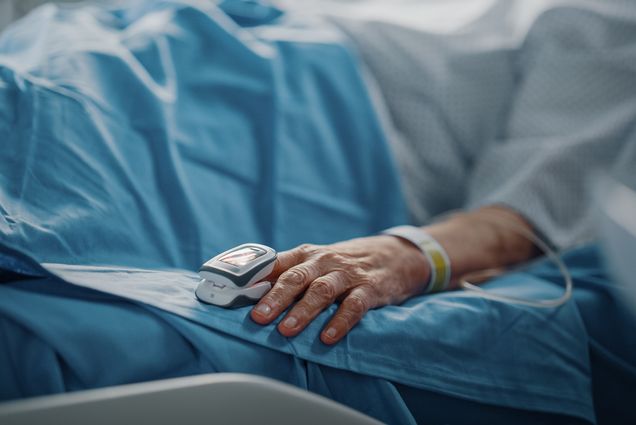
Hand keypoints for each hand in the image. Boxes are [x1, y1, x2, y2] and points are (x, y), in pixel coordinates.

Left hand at [250, 235, 429, 344]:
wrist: (396, 254)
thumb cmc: (344, 263)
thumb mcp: (317, 262)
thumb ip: (288, 275)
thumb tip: (247, 295)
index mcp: (306, 255)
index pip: (275, 262)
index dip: (253, 277)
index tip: (232, 292)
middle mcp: (324, 261)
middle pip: (296, 277)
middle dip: (275, 297)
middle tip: (258, 317)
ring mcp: (348, 274)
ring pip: (322, 290)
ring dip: (303, 310)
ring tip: (286, 330)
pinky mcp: (371, 288)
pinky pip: (354, 305)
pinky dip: (340, 321)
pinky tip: (327, 337)